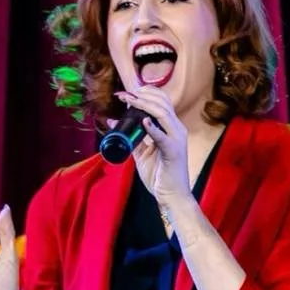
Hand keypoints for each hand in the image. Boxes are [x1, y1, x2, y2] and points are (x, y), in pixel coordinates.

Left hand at [115, 88, 190, 203]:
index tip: (126, 93)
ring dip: (144, 105)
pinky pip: (163, 137)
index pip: (162, 102)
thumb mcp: (142, 153)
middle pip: (163, 102)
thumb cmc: (159, 175)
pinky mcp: (174, 152)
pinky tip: (143, 121)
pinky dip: (153, 128)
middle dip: (142, 94)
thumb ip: (131, 137)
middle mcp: (177, 130)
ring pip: (163, 113)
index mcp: (171, 128)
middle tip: (124, 94)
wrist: (171, 196)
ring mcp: (177, 140)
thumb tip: (112, 122)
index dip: (145, 93)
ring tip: (129, 100)